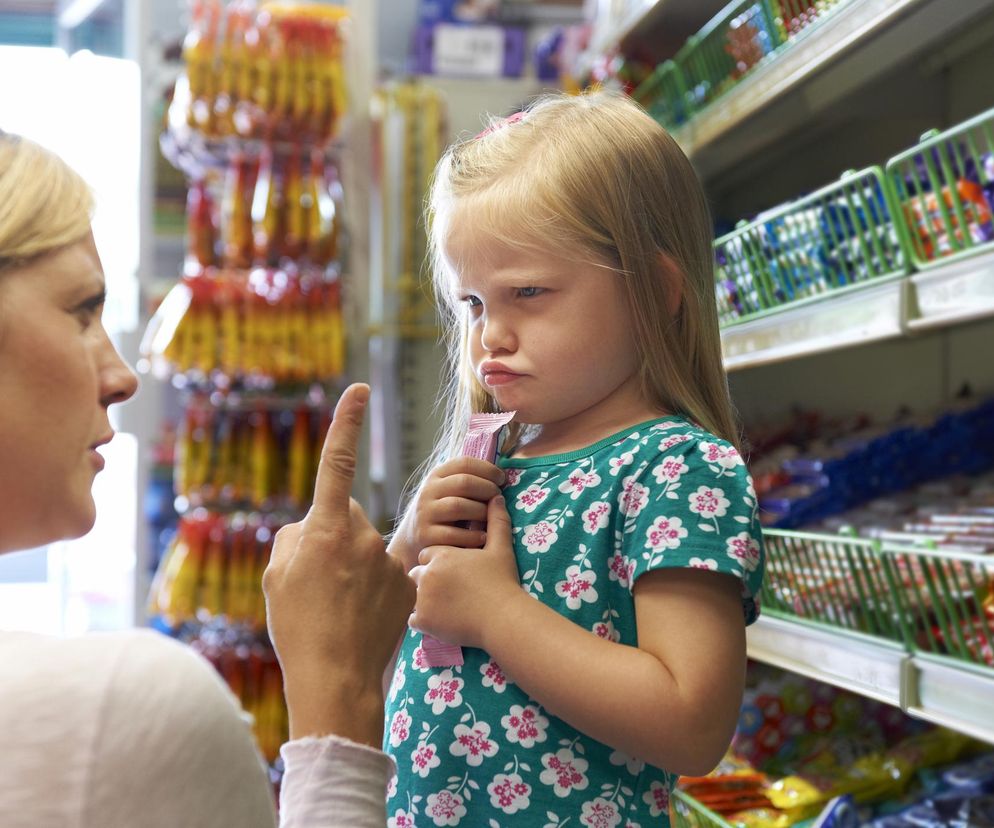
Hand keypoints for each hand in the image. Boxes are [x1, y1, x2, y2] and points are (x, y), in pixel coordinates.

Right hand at [263, 383, 415, 746]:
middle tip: (317, 581)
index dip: (347, 423)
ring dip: (352, 566)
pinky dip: (374, 587)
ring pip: (365, 548)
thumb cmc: (298, 626)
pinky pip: (385, 572)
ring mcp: (388, 560)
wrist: (336, 678)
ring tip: (338, 607)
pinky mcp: (408, 582)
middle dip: (332, 537)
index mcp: (326, 529)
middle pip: (345, 518)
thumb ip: (294, 539)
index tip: (359, 389)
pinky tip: (361, 616)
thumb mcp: (277, 577)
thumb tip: (312, 528)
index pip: (337, 463)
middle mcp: (362, 536)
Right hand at [390, 456, 505, 571]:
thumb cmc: (443, 512)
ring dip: (481, 511)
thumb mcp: (449, 491)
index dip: (487, 469)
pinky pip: (453, 534)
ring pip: (458, 506)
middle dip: (487, 489)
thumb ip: (469, 481)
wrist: (413, 539)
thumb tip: (502, 476)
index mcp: (437, 475)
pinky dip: (473, 536)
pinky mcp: (425, 536)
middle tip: (499, 498)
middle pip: (464, 482)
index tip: (502, 479)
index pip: (464, 463)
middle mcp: (428, 491)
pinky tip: (483, 537)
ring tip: (491, 518)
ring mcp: (425, 513)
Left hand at [409, 494, 522, 650]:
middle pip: (417, 574)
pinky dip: (423, 620)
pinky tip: (440, 620)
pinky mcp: (423, 620)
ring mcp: (422, 598)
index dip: (439, 562)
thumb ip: (496, 521)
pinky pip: (412, 619)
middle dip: (428, 581)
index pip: (428, 554)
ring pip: (412, 596)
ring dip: (423, 600)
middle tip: (448, 591)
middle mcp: (427, 573)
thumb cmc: (502, 581)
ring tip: (444, 607)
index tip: (453, 571)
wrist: (502, 616)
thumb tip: (496, 497)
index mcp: (441, 554)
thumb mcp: (500, 548)